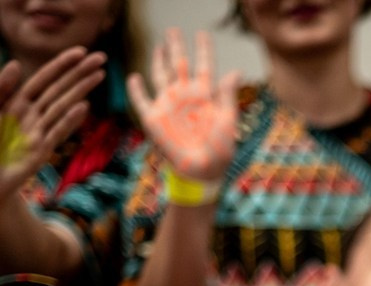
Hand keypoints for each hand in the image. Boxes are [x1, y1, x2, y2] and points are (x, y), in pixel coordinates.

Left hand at [0, 47, 104, 206]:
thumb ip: (0, 92)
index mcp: (16, 104)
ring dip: (81, 90)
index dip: (60, 66)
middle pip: (59, 90)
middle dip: (79, 73)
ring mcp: (40, 132)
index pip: (42, 80)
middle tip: (101, 58)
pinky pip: (57, 131)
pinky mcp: (42, 150)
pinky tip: (83, 106)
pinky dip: (69, 119)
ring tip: (99, 75)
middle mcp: (33, 115)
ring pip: (62, 106)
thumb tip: (16, 64)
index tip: (80, 52)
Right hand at [127, 28, 238, 180]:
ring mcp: (169, 105)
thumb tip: (236, 72)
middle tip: (174, 29)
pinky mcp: (154, 118)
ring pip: (161, 75)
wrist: (203, 170)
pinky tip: (134, 77)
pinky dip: (136, 89)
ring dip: (159, 59)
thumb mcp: (228, 120)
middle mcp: (186, 96)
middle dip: (177, 46)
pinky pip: (141, 100)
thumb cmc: (220, 148)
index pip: (204, 66)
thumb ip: (227, 95)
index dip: (203, 49)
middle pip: (179, 64)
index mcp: (205, 95)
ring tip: (159, 44)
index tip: (203, 34)